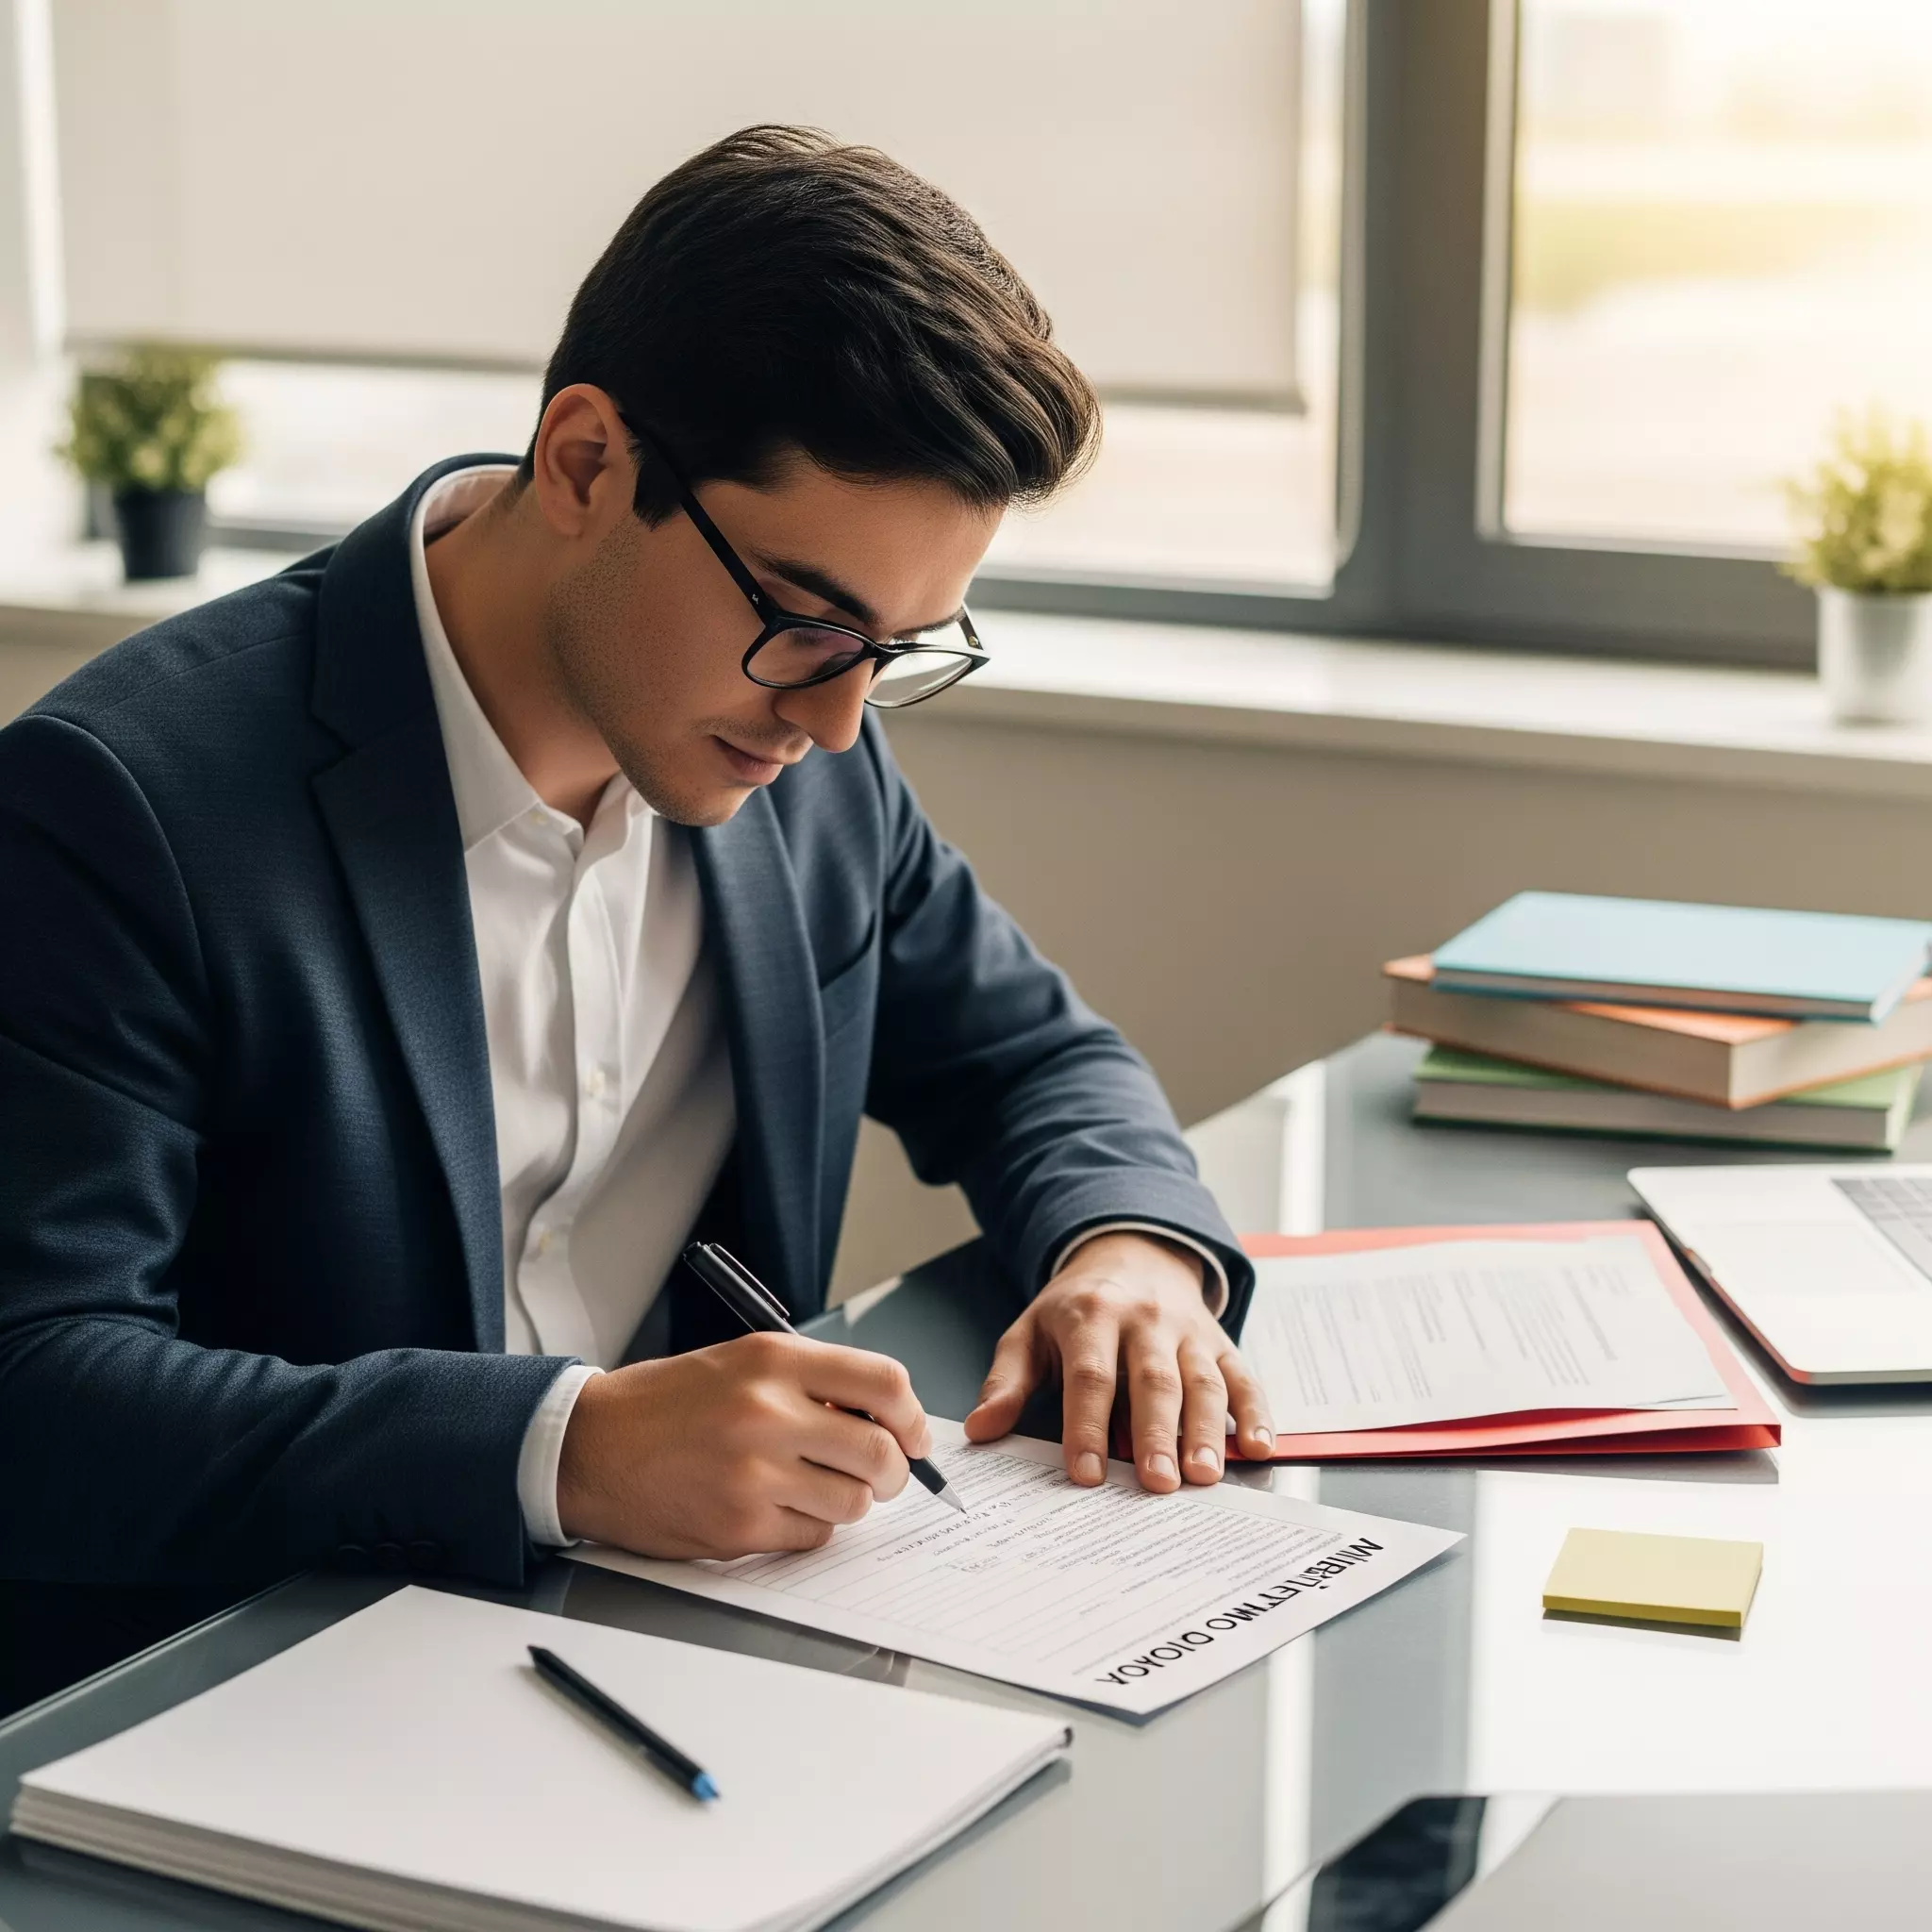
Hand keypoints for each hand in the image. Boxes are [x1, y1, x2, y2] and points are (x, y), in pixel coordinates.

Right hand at [555, 1332, 930, 1557]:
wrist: (590, 1446)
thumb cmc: (666, 1404)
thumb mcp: (742, 1362)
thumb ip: (812, 1382)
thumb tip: (883, 1419)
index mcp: (774, 1360)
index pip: (885, 1383)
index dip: (913, 1416)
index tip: (914, 1434)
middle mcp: (768, 1412)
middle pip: (880, 1451)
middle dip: (893, 1471)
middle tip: (882, 1475)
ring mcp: (753, 1473)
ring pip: (854, 1501)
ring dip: (848, 1501)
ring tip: (816, 1487)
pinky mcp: (738, 1526)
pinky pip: (813, 1535)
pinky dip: (809, 1527)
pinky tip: (777, 1508)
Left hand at [963, 1232, 1272, 1491]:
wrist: (1130, 1253)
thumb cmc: (1076, 1308)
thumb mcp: (1030, 1331)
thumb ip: (1007, 1381)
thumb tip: (981, 1429)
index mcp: (1091, 1316)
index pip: (1090, 1375)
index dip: (1087, 1426)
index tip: (1086, 1475)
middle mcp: (1145, 1321)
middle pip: (1153, 1380)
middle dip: (1156, 1433)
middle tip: (1158, 1483)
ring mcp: (1188, 1331)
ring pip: (1202, 1381)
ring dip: (1207, 1430)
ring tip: (1205, 1476)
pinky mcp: (1220, 1342)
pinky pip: (1243, 1376)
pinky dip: (1256, 1412)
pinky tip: (1259, 1446)